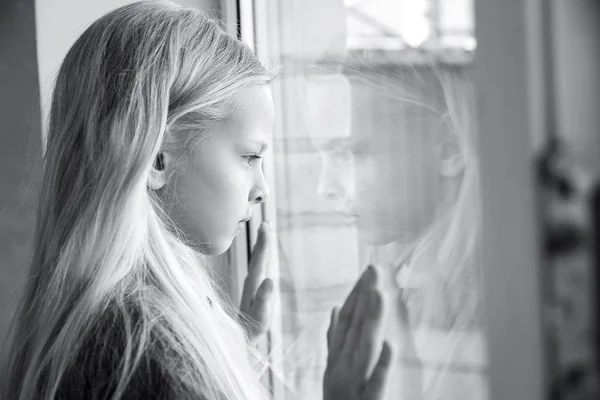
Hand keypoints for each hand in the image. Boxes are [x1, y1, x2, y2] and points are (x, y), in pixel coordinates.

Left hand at [239, 222, 273, 344]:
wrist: (241, 337)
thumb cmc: (252, 327)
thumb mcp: (261, 314)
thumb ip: (264, 297)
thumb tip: (271, 279)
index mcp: (253, 283)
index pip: (259, 257)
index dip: (263, 241)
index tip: (265, 225)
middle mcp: (251, 280)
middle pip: (257, 255)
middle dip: (262, 239)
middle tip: (266, 223)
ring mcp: (252, 285)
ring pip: (257, 260)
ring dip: (261, 246)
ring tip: (265, 233)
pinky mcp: (253, 290)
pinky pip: (258, 268)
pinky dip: (261, 257)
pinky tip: (263, 256)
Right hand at [324, 265, 392, 399]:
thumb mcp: (332, 370)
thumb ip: (333, 341)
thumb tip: (334, 310)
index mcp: (336, 359)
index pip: (348, 322)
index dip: (357, 295)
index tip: (368, 272)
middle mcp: (341, 368)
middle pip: (354, 329)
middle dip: (364, 298)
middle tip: (375, 270)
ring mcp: (352, 385)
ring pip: (363, 349)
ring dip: (370, 321)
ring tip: (379, 295)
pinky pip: (374, 384)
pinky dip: (381, 364)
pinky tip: (390, 345)